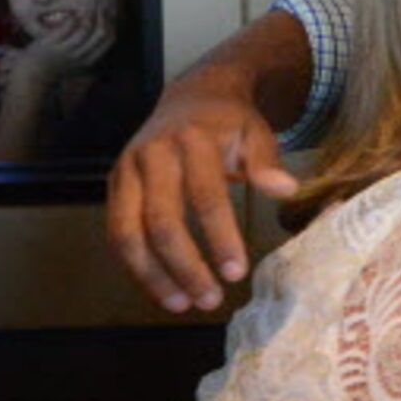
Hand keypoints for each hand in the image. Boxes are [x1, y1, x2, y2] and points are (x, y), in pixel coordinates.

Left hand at [12, 5, 117, 84]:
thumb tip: (103, 29)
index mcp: (89, 59)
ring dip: (88, 12)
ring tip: (87, 2)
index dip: (111, 23)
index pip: (110, 39)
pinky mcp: (53, 43)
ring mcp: (67, 50)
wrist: (33, 72)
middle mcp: (81, 55)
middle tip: (100, 3)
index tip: (108, 12)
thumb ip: (88, 47)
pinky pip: (68, 25)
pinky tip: (72, 12)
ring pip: (85, 28)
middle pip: (101, 33)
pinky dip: (72, 16)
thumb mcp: (76, 58)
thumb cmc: (56, 62)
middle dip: (103, 15)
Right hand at [105, 82, 298, 313]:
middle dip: (185, 266)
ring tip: (182, 305)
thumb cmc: (227, 123)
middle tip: (211, 300)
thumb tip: (286, 190)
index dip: (220, 237)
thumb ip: (267, 161)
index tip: (237, 273)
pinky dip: (135, 267)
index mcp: (191, 140)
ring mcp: (126, 170)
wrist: (189, 95)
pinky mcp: (114, 186)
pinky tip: (161, 290)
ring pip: (128, 233)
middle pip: (161, 221)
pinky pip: (116, 234)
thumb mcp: (255, 132)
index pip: (204, 196)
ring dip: (152, 275)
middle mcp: (151, 155)